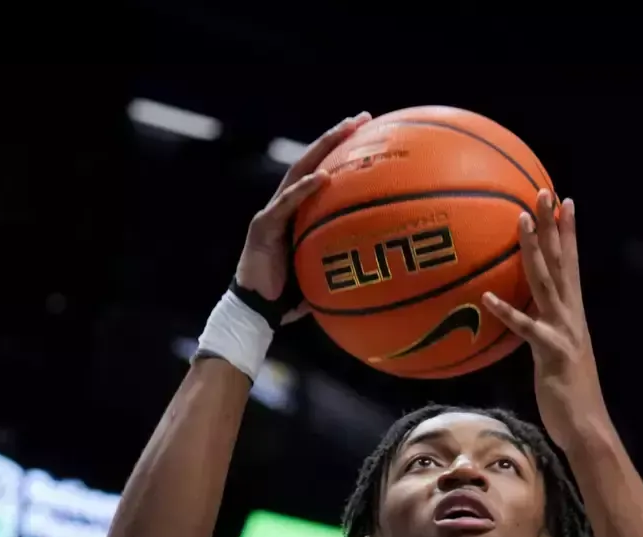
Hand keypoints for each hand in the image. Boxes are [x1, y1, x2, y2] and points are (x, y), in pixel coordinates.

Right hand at [235, 112, 370, 322]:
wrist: (257, 313)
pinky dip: (305, 189)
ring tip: (346, 129)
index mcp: (298, 214)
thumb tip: (384, 268)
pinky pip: (286, 204)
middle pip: (312, 161)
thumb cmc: (292, 299)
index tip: (369, 135)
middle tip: (362, 117)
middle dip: (336, 136)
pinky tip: (324, 176)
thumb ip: (345, 262)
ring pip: (298, 172)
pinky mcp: (263, 227)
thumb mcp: (325, 275)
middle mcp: (284, 206)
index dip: (342, 153)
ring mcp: (272, 213)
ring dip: (322, 148)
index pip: (322, 174)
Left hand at [483, 191, 612, 447]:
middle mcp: (570, 317)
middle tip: (544, 192)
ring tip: (521, 221)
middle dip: (553, 226)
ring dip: (533, 251)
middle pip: (560, 262)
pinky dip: (509, 312)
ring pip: (545, 283)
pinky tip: (488, 298)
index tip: (563, 201)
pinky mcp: (551, 354)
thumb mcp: (556, 356)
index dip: (567, 232)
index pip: (569, 264)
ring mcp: (563, 332)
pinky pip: (527, 328)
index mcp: (572, 314)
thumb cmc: (569, 397)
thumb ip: (544, 332)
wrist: (587, 428)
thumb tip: (528, 319)